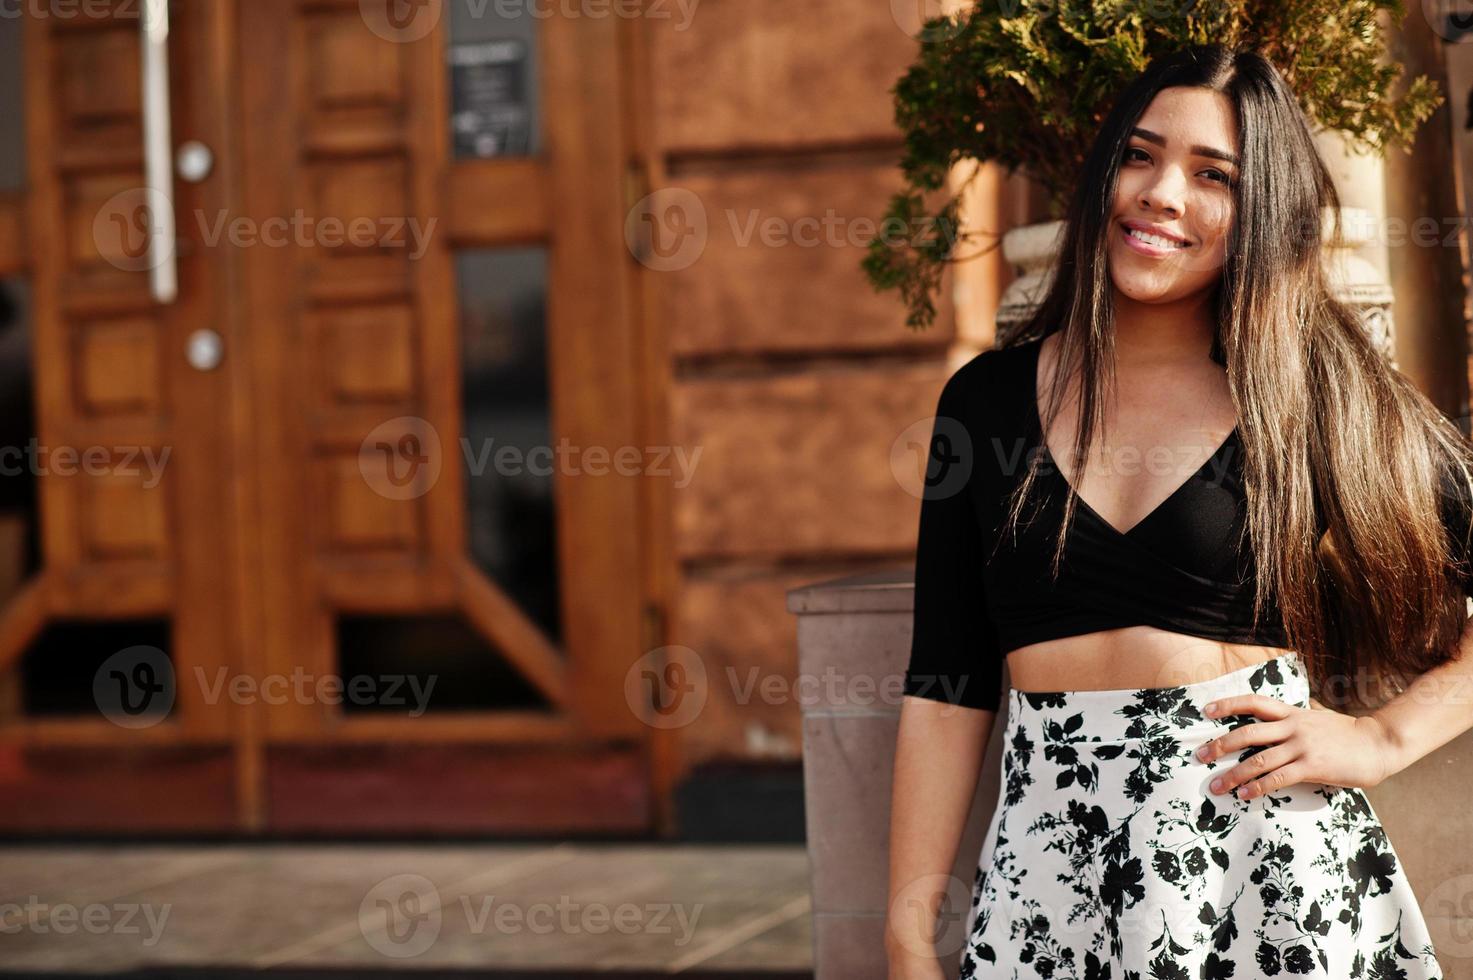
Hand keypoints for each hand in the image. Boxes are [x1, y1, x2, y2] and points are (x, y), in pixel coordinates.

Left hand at [1193, 694, 1401, 799]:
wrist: (1378, 744)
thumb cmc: (1346, 734)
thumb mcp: (1317, 719)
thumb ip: (1296, 719)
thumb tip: (1283, 718)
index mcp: (1292, 713)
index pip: (1253, 702)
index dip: (1228, 704)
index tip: (1206, 710)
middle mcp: (1293, 727)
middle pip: (1247, 732)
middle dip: (1220, 745)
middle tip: (1199, 755)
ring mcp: (1302, 746)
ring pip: (1259, 759)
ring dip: (1234, 774)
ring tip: (1216, 786)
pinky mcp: (1313, 766)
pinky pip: (1279, 777)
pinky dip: (1259, 786)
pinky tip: (1245, 794)